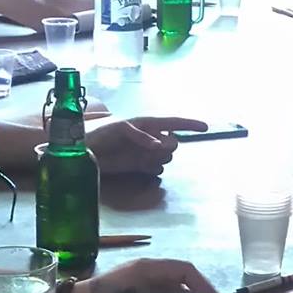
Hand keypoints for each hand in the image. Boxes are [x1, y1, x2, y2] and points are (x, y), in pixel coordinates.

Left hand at [87, 116, 208, 176]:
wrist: (86, 152)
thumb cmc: (101, 134)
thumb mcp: (120, 129)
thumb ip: (141, 135)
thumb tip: (158, 145)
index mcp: (148, 124)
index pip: (174, 122)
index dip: (190, 124)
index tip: (206, 128)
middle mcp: (151, 138)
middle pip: (174, 144)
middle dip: (168, 148)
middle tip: (151, 150)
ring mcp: (146, 153)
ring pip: (167, 158)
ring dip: (159, 160)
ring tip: (142, 159)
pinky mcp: (140, 167)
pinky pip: (157, 169)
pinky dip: (153, 170)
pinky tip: (141, 168)